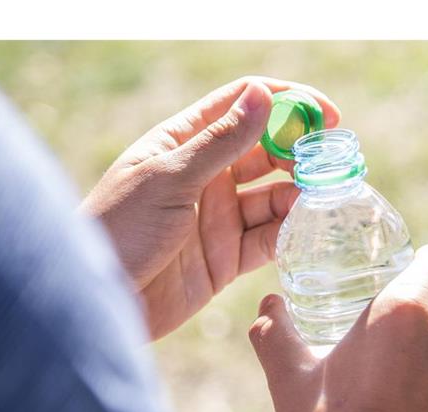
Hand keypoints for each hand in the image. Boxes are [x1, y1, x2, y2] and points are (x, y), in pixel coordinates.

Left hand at [81, 77, 340, 338]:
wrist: (95, 301)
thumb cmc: (119, 228)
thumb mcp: (169, 178)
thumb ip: (220, 141)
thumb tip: (264, 94)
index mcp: (184, 142)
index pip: (241, 105)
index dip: (286, 103)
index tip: (325, 113)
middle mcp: (206, 176)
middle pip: (265, 150)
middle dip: (300, 151)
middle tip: (331, 161)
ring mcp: (217, 217)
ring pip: (272, 196)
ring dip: (299, 193)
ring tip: (321, 196)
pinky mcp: (226, 258)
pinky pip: (267, 239)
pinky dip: (289, 232)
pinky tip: (304, 227)